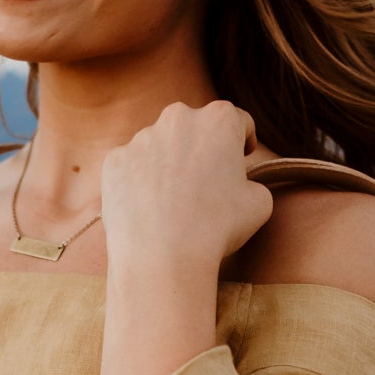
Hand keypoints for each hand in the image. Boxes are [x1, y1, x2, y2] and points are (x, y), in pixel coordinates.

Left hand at [99, 101, 273, 275]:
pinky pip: (132, 166)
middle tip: (206, 182)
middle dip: (202, 148)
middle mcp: (178, 118)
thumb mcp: (260, 203)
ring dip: (168, 164)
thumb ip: (251, 182)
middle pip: (195, 127)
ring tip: (173, 203)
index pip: (238, 122)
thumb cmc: (216, 228)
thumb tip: (240, 185)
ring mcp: (141, 138)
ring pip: (160, 146)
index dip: (243, 141)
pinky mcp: (115, 160)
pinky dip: (139, 182)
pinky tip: (148, 209)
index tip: (241, 158)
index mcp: (219, 120)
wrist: (161, 256)